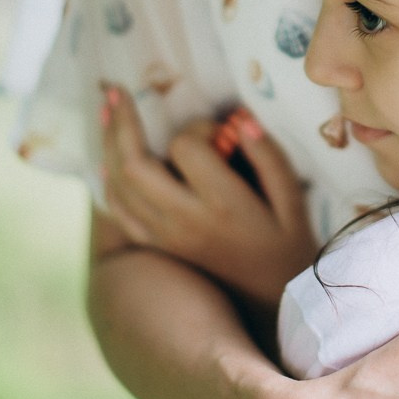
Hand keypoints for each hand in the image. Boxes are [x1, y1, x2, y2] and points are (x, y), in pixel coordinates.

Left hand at [100, 87, 315, 303]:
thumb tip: (239, 120)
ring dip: (107, 144)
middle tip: (115, 89)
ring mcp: (166, 237)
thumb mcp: (293, 200)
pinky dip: (108, 182)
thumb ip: (268, 156)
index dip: (199, 127)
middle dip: (122, 122)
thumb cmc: (288, 248)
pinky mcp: (158, 248)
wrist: (272, 308)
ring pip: (119, 186)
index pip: (187, 148)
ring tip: (105, 110)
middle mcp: (185, 222)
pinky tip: (106, 160)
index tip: (220, 131)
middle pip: (134, 165)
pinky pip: (120, 212)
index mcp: (223, 205)